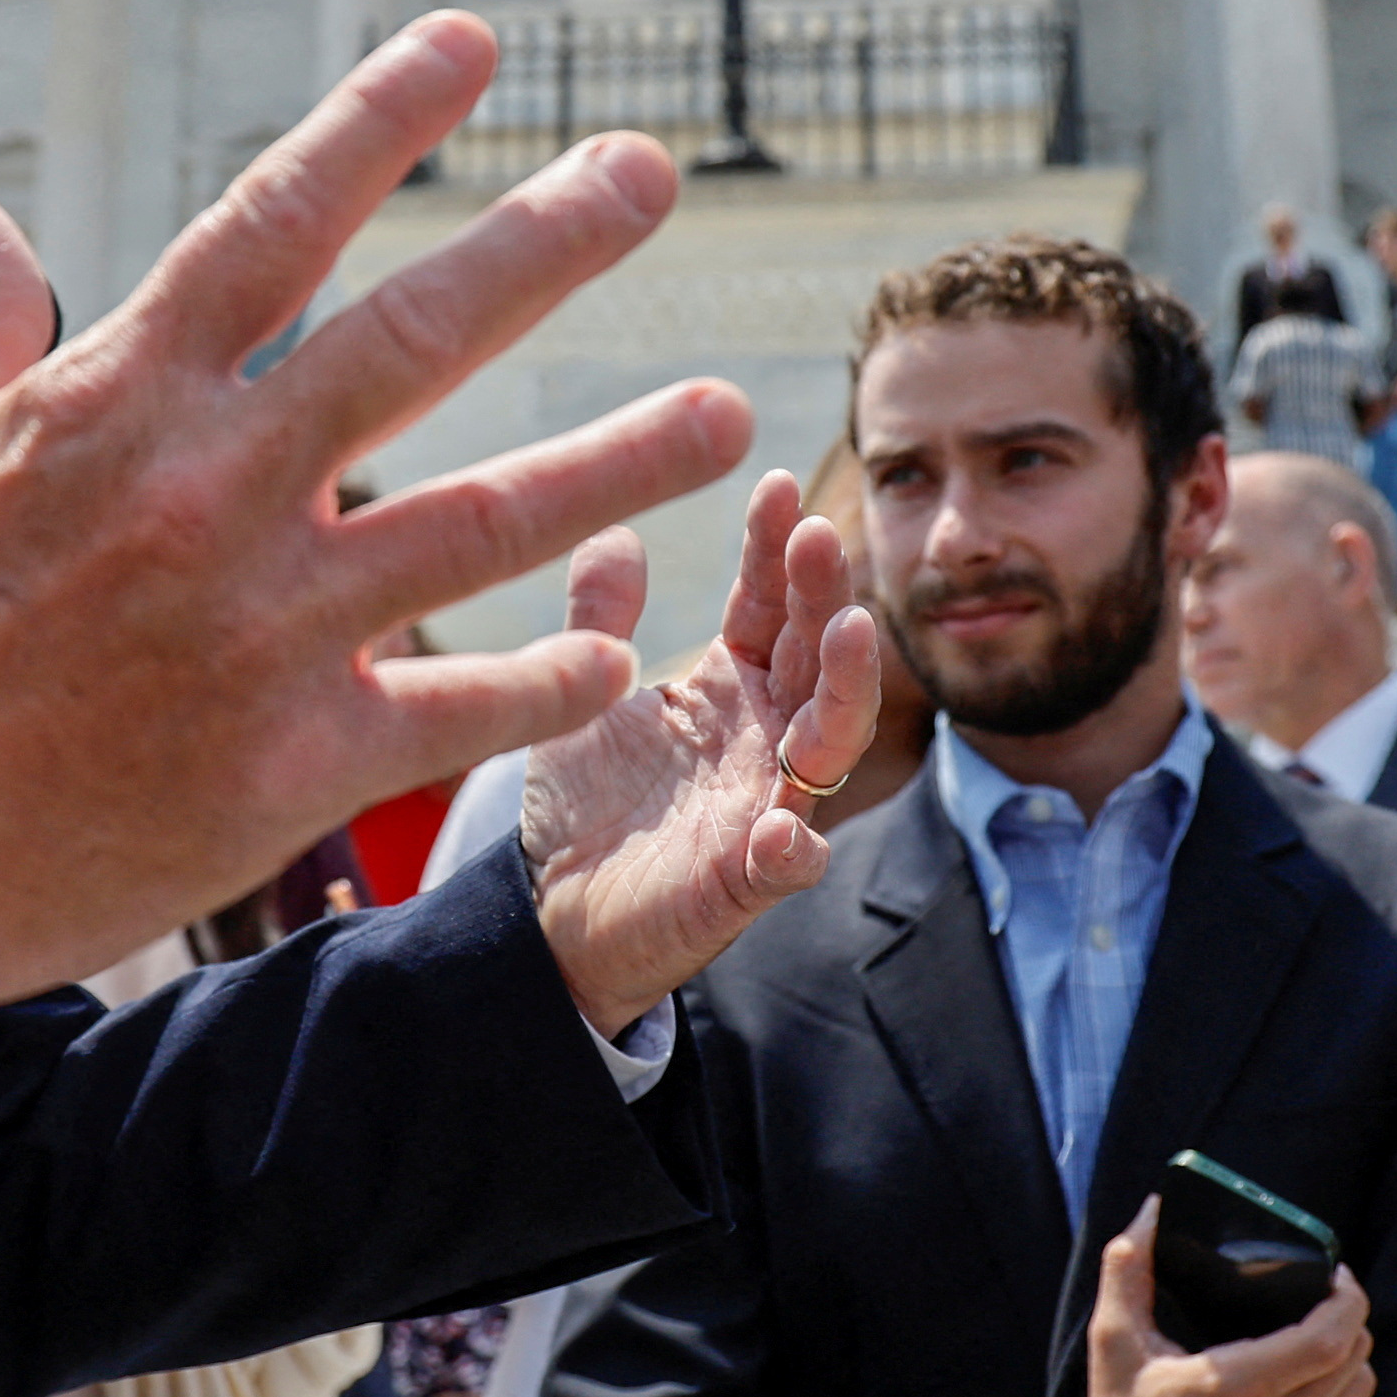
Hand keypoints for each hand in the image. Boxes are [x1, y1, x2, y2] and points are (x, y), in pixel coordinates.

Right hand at [0, 15, 756, 1113]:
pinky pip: (463, 707)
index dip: (379, 120)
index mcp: (113, 400)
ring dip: (617, 459)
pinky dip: (551, 679)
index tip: (471, 43)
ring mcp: (259, 629)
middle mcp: (206, 493)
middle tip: (649, 170)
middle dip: (546, 242)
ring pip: (484, 522)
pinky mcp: (286, 765)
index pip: (273, 223)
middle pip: (415, 339)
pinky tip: (620, 649)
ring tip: (725, 405)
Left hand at [518, 471, 877, 1036]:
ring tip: (847, 630)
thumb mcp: (584, 693)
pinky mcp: (740, 883)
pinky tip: (788, 831)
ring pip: (830, 742)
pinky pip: (787, 867)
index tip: (775, 484)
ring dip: (845, 687)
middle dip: (824, 592)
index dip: (775, 548)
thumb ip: (600, 616)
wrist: (549, 912)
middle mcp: (764, 737)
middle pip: (814, 654)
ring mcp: (762, 807)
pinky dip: (795, 851)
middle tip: (818, 533)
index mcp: (731, 687)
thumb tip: (614, 526)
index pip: (769, 604)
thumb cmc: (587, 800)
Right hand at [1085, 1195, 1374, 1396]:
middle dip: (1349, 1316)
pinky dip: (1341, 1390)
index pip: (1328, 1340)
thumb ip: (1128, 1268)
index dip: (1347, 1300)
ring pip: (1359, 1388)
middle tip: (1326, 1293)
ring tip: (1322, 1332)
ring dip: (1349, 1353)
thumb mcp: (1113, 1341)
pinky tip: (1313, 1376)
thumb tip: (1150, 1210)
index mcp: (1233, 1388)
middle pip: (1354, 1357)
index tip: (1336, 1274)